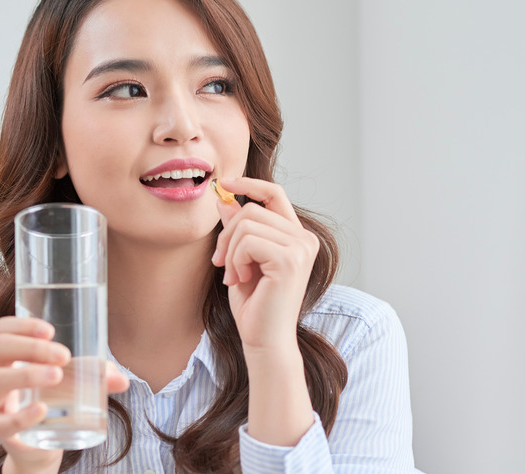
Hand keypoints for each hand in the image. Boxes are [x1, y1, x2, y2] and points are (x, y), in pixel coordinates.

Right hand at [0, 316, 129, 472]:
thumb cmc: (52, 399)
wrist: (40, 444)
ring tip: (57, 376)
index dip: (21, 325)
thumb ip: (95, 375)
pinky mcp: (1, 430)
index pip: (1, 330)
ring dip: (28, 374)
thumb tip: (122, 379)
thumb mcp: (72, 381)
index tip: (51, 330)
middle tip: (63, 355)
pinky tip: (42, 409)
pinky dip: (24, 415)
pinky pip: (5, 422)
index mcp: (6, 355)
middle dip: (31, 347)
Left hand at [210, 177, 319, 354]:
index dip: (248, 184)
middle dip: (226, 235)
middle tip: (220, 263)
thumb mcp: (241, 259)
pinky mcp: (290, 260)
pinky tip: (240, 280)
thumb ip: (238, 230)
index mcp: (297, 237)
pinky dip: (235, 260)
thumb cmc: (254, 306)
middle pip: (252, 209)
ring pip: (246, 224)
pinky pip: (247, 241)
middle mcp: (305, 239)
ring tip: (233, 276)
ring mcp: (301, 248)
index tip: (222, 184)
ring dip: (229, 251)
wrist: (264, 340)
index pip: (274, 194)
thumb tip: (224, 200)